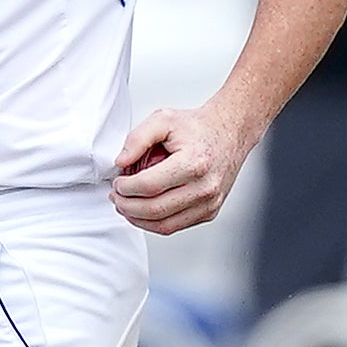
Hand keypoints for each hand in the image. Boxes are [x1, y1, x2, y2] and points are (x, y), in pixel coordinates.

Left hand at [109, 100, 256, 233]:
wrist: (230, 132)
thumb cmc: (198, 128)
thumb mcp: (163, 119)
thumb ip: (137, 138)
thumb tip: (121, 162)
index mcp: (193, 163)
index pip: (150, 186)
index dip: (126, 188)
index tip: (117, 183)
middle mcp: (205, 186)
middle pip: (155, 209)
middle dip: (127, 206)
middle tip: (116, 196)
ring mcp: (209, 202)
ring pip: (164, 225)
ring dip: (137, 219)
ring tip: (125, 206)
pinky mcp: (210, 212)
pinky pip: (176, 227)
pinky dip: (154, 223)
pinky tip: (143, 211)